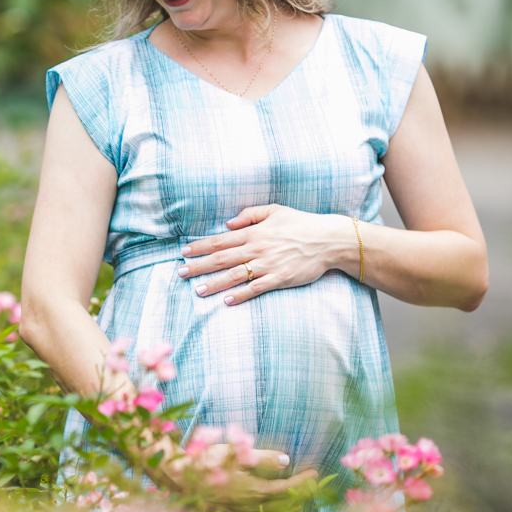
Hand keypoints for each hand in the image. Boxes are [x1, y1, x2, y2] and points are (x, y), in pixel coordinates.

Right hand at [139, 435, 317, 511]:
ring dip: (287, 508)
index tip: (316, 473)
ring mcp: (238, 511)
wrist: (177, 477)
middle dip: (300, 497)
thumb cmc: (205, 460)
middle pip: (282, 506)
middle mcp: (249, 504)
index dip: (303, 482)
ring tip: (298, 501)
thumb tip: (285, 461)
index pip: (286, 488)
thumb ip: (262, 457)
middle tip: (312, 487)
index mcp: (254, 490)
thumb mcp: (234, 453)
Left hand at [177, 204, 349, 305]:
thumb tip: (228, 223)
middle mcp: (257, 248)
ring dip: (214, 283)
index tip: (184, 251)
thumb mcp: (275, 210)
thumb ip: (249, 215)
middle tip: (181, 273)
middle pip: (222, 259)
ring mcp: (268, 265)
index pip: (220, 239)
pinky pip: (256, 288)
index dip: (200, 246)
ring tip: (198, 290)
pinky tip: (227, 300)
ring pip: (235, 275)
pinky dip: (241, 295)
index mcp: (254, 232)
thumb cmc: (302, 223)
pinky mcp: (280, 279)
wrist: (329, 239)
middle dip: (199, 266)